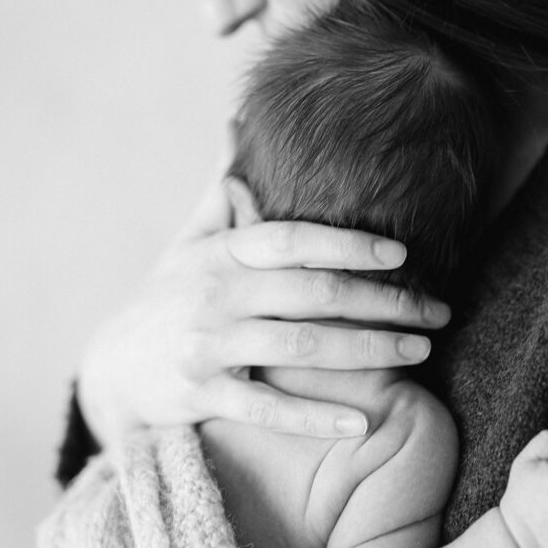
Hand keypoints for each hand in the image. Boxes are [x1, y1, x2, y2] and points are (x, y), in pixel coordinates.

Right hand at [78, 172, 448, 445]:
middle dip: (384, 302)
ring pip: (300, 348)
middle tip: (437, 312)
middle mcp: (216, 294)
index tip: (404, 254)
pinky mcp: (203, 394)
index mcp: (221, 253)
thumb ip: (219, 188)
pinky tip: (362, 422)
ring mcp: (209, 346)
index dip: (350, 244)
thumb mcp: (189, 240)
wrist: (110, 367)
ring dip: (367, 350)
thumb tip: (237, 125)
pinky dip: (315, 416)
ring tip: (419, 353)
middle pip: (312, 294)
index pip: (293, 240)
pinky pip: (267, 409)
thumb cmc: (166, 297)